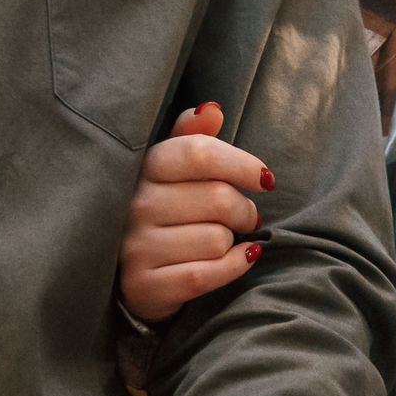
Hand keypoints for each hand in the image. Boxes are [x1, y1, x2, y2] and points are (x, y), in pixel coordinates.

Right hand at [120, 102, 266, 324]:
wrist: (131, 273)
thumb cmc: (165, 211)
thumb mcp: (172, 168)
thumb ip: (192, 137)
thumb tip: (213, 110)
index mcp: (145, 167)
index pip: (199, 153)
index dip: (242, 164)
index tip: (265, 179)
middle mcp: (134, 204)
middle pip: (218, 198)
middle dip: (245, 210)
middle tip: (246, 217)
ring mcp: (135, 247)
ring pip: (216, 239)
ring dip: (234, 241)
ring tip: (227, 239)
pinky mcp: (144, 285)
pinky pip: (206, 274)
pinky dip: (234, 266)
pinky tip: (240, 257)